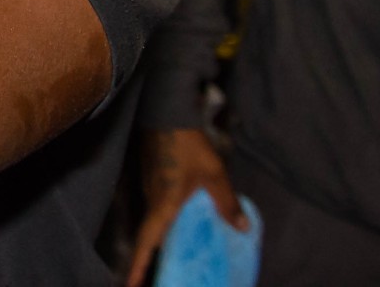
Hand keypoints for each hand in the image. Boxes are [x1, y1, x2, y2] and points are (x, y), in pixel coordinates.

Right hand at [126, 128, 246, 286]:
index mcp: (164, 205)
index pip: (147, 243)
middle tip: (154, 280)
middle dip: (147, 261)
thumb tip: (241, 227)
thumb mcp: (214, 174)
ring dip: (157, 242)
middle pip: (148, 237)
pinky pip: (157, 209)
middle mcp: (152, 200)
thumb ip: (227, 202)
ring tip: (167, 260)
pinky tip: (177, 226)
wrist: (166, 111)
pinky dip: (162, 224)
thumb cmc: (188, 145)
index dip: (138, 267)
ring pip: (153, 222)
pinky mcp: (152, 178)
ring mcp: (149, 188)